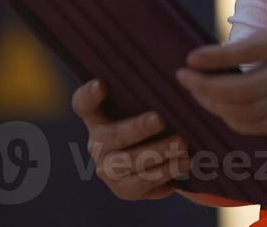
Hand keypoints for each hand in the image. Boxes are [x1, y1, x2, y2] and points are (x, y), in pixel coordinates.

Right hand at [72, 79, 188, 200]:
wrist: (155, 157)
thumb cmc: (148, 119)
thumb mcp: (143, 104)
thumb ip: (147, 92)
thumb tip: (178, 75)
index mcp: (96, 117)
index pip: (83, 104)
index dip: (89, 95)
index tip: (101, 84)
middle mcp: (96, 143)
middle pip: (113, 136)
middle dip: (137, 128)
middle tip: (160, 119)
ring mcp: (107, 169)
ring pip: (129, 163)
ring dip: (158, 152)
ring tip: (182, 143)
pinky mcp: (123, 189)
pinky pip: (142, 184)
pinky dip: (165, 173)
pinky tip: (183, 163)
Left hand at [179, 0, 266, 134]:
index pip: (250, 52)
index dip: (217, 58)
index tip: (191, 59)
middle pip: (245, 90)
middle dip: (207, 88)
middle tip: (183, 78)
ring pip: (251, 111)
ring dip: (217, 106)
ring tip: (196, 93)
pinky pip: (265, 125)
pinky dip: (238, 123)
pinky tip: (221, 111)